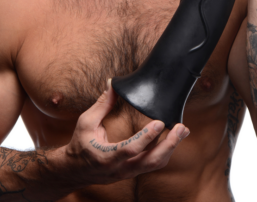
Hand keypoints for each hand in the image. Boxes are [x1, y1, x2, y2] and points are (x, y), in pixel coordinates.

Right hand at [63, 79, 189, 185]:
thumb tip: (112, 83)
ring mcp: (128, 173)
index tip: (159, 122)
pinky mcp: (133, 171)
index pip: (130, 149)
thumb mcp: (86, 122)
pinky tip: (172, 138)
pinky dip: (165, 150)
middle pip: (150, 161)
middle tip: (181, 128)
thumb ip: (102, 104)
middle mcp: (120, 168)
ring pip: (155, 164)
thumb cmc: (80, 144)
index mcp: (106, 156)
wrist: (74, 170)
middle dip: (169, 145)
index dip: (146, 137)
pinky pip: (152, 163)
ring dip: (171, 147)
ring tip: (182, 131)